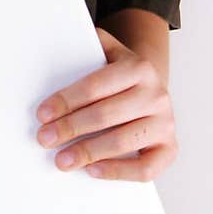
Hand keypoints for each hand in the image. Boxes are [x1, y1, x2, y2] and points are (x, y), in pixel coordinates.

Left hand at [35, 27, 176, 181]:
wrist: (151, 91)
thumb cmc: (119, 77)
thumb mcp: (108, 53)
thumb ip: (88, 47)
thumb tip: (59, 41)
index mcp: (138, 68)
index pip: (95, 86)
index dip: (66, 101)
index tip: (43, 114)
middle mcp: (156, 95)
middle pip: (105, 115)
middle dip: (70, 128)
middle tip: (45, 138)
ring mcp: (165, 123)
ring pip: (122, 141)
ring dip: (87, 152)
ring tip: (62, 159)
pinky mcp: (169, 149)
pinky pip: (145, 168)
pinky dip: (117, 172)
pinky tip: (92, 170)